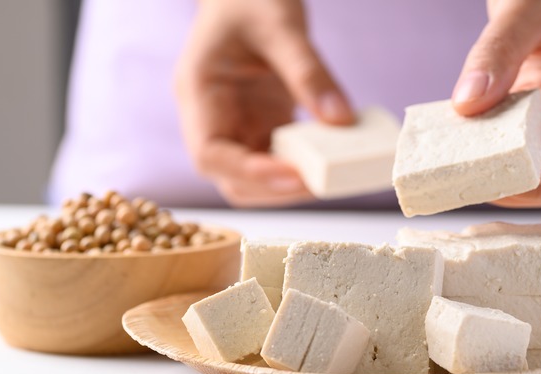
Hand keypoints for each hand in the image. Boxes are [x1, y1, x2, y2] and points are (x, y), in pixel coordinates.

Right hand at [174, 0, 352, 206]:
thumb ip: (308, 73)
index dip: (248, 174)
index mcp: (199, 92)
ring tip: (331, 174)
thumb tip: (341, 120)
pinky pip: (278, 161)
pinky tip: (332, 159)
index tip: (293, 176)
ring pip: (254, 179)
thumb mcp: (281, 26)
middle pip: (231, 179)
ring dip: (290, 184)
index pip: (209, 154)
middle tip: (321, 182)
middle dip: (274, 188)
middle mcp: (211, 118)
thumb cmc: (252, 0)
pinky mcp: (260, 127)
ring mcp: (236, 126)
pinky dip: (303, 167)